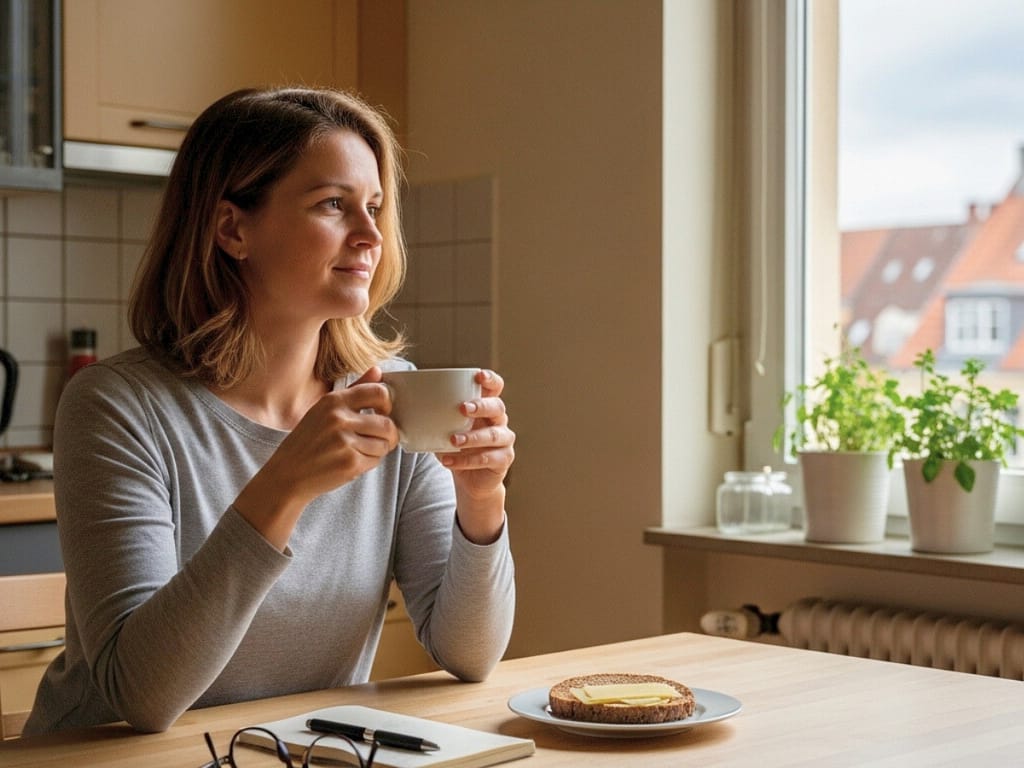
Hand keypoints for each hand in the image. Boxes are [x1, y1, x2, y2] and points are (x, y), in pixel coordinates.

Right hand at [233, 367, 398, 548]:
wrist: (287, 474)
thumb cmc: (308, 441)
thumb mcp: (324, 409)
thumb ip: (355, 389)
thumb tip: (378, 370)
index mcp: (333, 401)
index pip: (379, 392)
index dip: (388, 405)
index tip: (382, 413)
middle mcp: (339, 418)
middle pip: (387, 423)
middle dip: (389, 434)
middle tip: (380, 439)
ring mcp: (344, 441)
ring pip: (384, 444)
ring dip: (378, 450)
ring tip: (361, 451)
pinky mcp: (349, 462)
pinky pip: (376, 460)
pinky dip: (370, 463)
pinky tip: (352, 462)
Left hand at [440, 369, 514, 543]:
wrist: (471, 479)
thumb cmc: (457, 446)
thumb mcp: (446, 428)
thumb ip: (434, 414)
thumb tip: (401, 401)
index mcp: (486, 407)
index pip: (495, 387)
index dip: (490, 379)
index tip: (478, 376)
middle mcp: (499, 420)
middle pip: (497, 407)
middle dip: (481, 406)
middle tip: (462, 408)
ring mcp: (504, 441)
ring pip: (493, 435)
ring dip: (472, 437)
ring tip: (453, 439)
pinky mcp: (503, 460)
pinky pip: (487, 458)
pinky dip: (466, 461)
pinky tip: (448, 460)